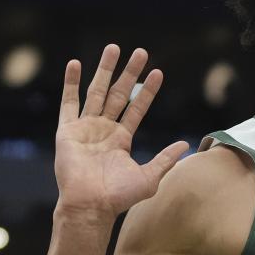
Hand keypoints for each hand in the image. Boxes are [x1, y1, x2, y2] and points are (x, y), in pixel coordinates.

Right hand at [54, 44, 189, 218]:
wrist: (91, 206)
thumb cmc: (118, 197)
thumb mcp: (150, 177)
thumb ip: (165, 159)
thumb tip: (186, 145)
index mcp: (121, 139)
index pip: (137, 108)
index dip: (147, 91)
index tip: (158, 72)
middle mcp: (103, 130)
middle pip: (119, 94)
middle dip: (129, 73)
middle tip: (140, 52)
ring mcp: (85, 128)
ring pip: (97, 91)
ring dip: (105, 69)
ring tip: (114, 48)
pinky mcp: (67, 130)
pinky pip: (68, 102)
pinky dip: (70, 83)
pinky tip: (75, 63)